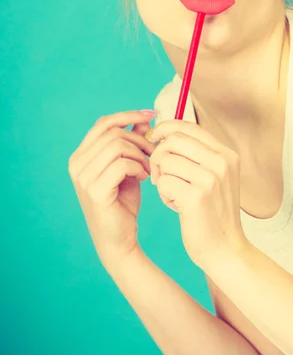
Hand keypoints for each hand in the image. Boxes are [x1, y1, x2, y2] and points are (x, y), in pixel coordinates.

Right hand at [68, 111, 156, 266]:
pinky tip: (145, 178)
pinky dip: (139, 167)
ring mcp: (83, 178)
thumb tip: (147, 119)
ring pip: (118, 146)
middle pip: (113, 133)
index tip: (152, 115)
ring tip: (149, 169)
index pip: (103, 123)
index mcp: (81, 156)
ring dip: (141, 154)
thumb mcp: (130, 166)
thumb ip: (134, 142)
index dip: (128, 115)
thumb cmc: (123, 202)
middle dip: (140, 139)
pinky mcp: (95, 191)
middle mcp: (77, 164)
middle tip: (154, 154)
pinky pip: (122, 164)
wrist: (119, 239)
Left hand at [147, 119, 249, 271]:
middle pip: (174, 140)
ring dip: (162, 177)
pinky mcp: (196, 197)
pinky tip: (176, 205)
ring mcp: (210, 179)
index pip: (189, 126)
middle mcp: (221, 162)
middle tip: (159, 174)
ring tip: (173, 193)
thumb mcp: (215, 176)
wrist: (224, 248)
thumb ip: (197, 154)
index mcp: (227, 154)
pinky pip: (163, 181)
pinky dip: (163, 194)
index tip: (154, 138)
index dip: (167, 128)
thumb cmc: (213, 211)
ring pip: (166, 160)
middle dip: (158, 155)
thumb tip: (164, 133)